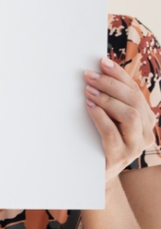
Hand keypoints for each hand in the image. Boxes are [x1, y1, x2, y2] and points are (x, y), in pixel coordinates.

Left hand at [84, 57, 155, 183]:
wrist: (93, 172)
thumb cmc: (100, 136)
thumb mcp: (110, 115)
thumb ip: (111, 97)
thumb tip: (98, 68)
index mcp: (145, 117)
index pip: (134, 90)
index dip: (119, 73)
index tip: (102, 61)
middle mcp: (146, 131)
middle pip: (133, 100)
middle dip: (110, 84)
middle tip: (89, 75)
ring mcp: (136, 147)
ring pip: (128, 115)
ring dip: (106, 99)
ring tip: (88, 90)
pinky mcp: (120, 157)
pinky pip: (112, 133)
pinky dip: (100, 117)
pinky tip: (89, 107)